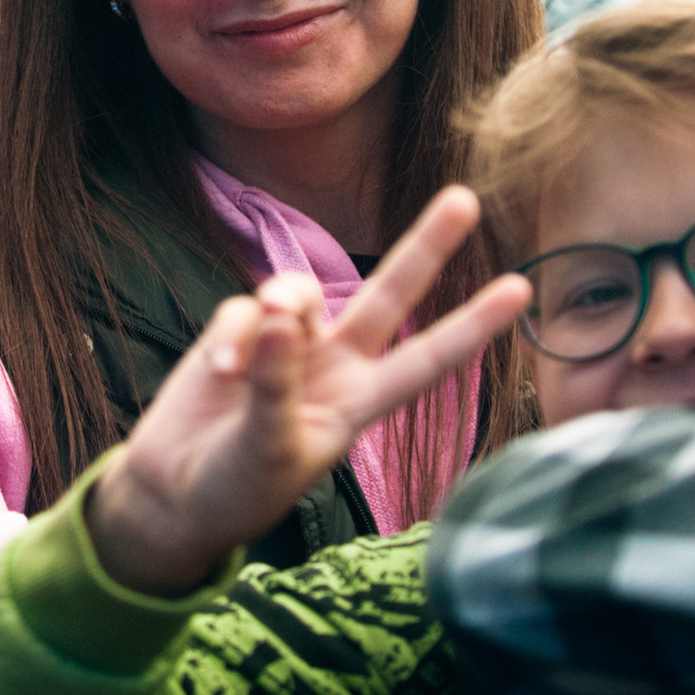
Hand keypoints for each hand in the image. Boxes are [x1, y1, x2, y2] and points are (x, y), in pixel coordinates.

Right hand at [86, 186, 529, 596]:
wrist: (172, 496)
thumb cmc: (236, 488)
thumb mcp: (268, 450)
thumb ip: (278, 383)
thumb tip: (281, 315)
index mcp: (360, 403)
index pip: (428, 359)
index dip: (471, 325)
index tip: (521, 289)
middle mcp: (334, 364)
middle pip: (388, 294)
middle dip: (424, 247)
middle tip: (465, 199)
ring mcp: (287, 343)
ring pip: (300, 291)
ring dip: (279, 307)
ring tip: (241, 364)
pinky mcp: (239, 331)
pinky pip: (244, 308)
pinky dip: (232, 337)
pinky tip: (219, 373)